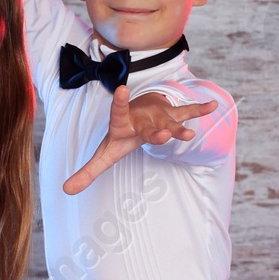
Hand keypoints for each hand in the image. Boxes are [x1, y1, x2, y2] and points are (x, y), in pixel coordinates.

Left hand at [61, 85, 216, 194]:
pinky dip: (199, 110)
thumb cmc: (120, 135)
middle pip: (149, 126)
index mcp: (122, 123)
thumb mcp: (105, 154)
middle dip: (156, 132)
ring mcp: (159, 115)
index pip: (117, 113)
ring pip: (170, 122)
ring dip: (179, 128)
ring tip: (189, 135)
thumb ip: (87, 171)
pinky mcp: (173, 116)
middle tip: (162, 135)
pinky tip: (213, 106)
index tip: (120, 89)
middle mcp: (141, 117)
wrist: (136, 113)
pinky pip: (187, 112)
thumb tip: (65, 190)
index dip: (118, 103)